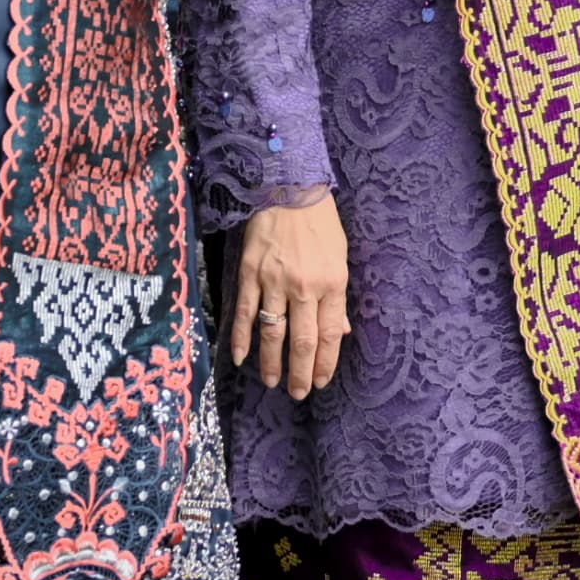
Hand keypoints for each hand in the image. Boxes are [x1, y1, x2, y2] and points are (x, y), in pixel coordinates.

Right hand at [226, 199, 350, 398]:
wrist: (288, 185)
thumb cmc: (319, 222)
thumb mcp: (339, 257)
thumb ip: (337, 298)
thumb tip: (339, 333)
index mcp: (332, 283)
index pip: (328, 335)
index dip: (324, 362)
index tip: (321, 381)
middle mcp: (304, 286)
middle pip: (302, 341)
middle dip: (301, 373)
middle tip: (299, 393)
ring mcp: (274, 281)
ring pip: (273, 332)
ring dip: (272, 362)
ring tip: (273, 382)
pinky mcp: (250, 273)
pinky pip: (246, 312)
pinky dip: (242, 337)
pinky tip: (240, 357)